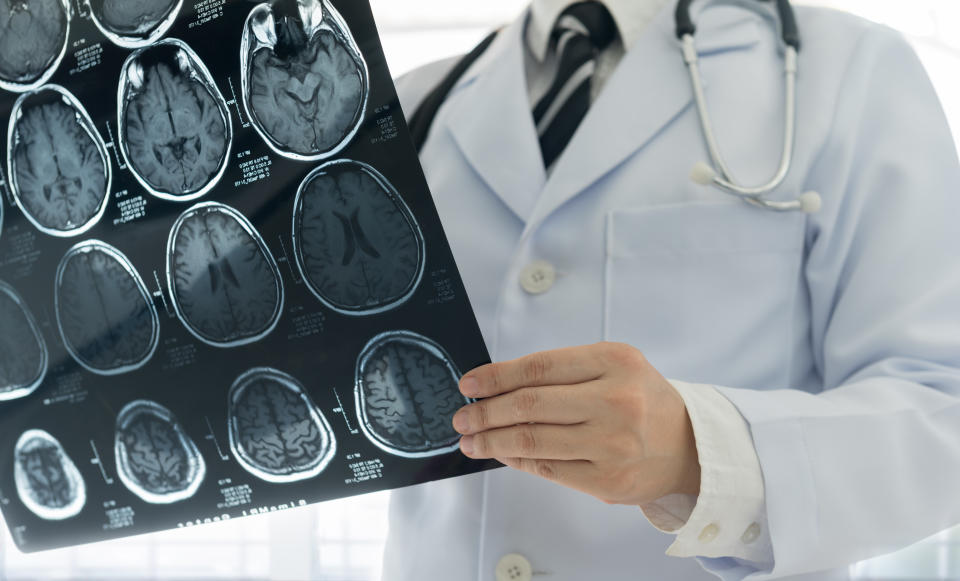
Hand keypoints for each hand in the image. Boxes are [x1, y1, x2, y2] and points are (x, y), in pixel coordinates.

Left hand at [452, 342, 700, 504]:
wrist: (690, 445)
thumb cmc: (641, 400)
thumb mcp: (613, 368)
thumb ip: (562, 373)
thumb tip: (497, 388)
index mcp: (616, 361)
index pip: (539, 367)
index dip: (496, 376)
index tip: (469, 384)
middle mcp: (616, 400)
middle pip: (530, 406)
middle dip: (485, 412)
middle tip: (461, 417)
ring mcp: (612, 443)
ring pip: (532, 440)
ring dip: (491, 441)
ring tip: (470, 440)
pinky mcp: (606, 480)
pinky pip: (546, 468)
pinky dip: (515, 460)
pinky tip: (500, 453)